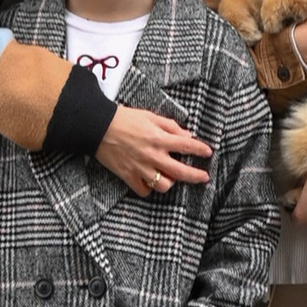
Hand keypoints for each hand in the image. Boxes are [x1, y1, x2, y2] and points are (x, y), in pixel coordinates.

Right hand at [98, 105, 213, 196]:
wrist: (98, 127)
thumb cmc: (125, 118)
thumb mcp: (150, 116)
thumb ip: (170, 126)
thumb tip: (187, 135)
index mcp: (159, 138)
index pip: (187, 147)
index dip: (201, 150)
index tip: (208, 153)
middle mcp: (153, 156)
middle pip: (181, 172)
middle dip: (196, 176)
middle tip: (204, 177)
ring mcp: (141, 168)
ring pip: (164, 185)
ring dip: (170, 181)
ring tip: (170, 176)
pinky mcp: (129, 177)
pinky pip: (144, 190)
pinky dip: (149, 187)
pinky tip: (150, 180)